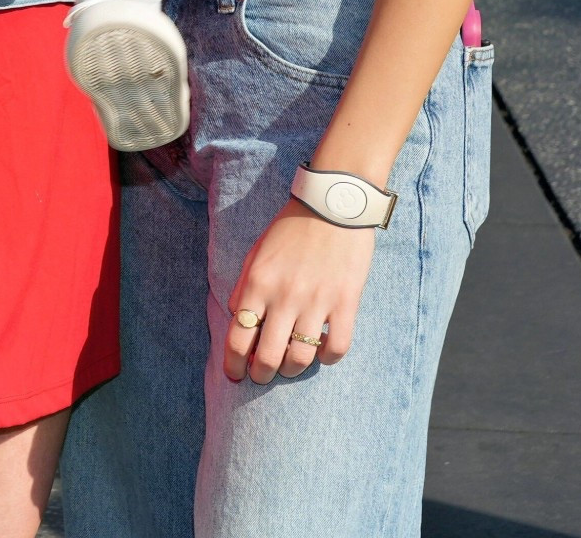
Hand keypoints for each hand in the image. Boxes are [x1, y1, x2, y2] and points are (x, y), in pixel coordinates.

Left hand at [224, 200, 374, 383]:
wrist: (333, 205)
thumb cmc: (292, 226)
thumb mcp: (257, 250)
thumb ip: (243, 284)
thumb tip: (236, 315)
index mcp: (258, 283)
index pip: (239, 337)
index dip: (234, 364)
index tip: (235, 374)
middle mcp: (284, 296)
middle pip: (268, 357)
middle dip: (261, 374)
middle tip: (262, 375)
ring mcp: (316, 302)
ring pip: (301, 358)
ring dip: (292, 369)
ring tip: (290, 364)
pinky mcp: (345, 303)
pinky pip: (336, 348)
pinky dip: (327, 358)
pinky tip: (322, 352)